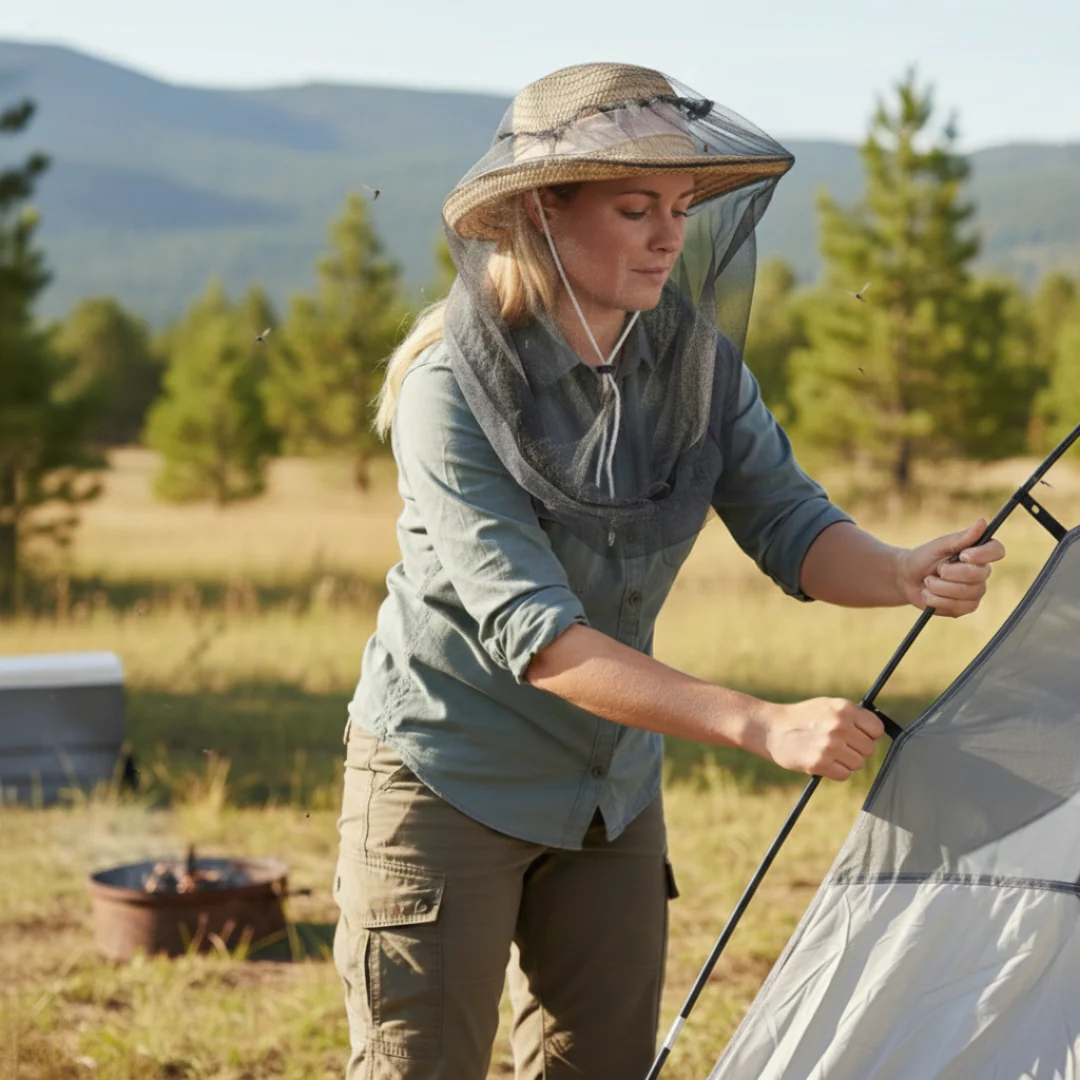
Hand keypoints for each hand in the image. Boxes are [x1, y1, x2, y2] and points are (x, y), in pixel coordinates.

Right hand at [761, 698, 884, 780]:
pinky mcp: (819, 763)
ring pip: (858, 763)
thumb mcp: (827, 706)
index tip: (857, 736)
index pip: (876, 729)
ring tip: (828, 752)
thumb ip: (852, 716)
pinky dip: (835, 771)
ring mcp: (829, 745)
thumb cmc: (803, 717)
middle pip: (869, 749)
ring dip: (846, 762)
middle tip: (838, 745)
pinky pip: (844, 775)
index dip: (868, 734)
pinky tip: (821, 760)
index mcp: (843, 709)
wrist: (772, 729)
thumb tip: (877, 733)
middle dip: (856, 749)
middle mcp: (838, 726)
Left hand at [896, 519, 1005, 616]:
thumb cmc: (923, 558)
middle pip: (978, 575)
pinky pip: (957, 607)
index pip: (997, 550)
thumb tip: (983, 522)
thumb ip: (961, 538)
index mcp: (978, 553)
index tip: (962, 555)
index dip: (982, 554)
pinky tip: (929, 595)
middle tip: (937, 570)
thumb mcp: (938, 546)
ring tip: (928, 582)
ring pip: (965, 593)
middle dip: (949, 573)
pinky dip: (936, 601)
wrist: (906, 579)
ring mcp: (975, 591)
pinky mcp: (966, 607)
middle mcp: (981, 572)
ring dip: (939, 587)